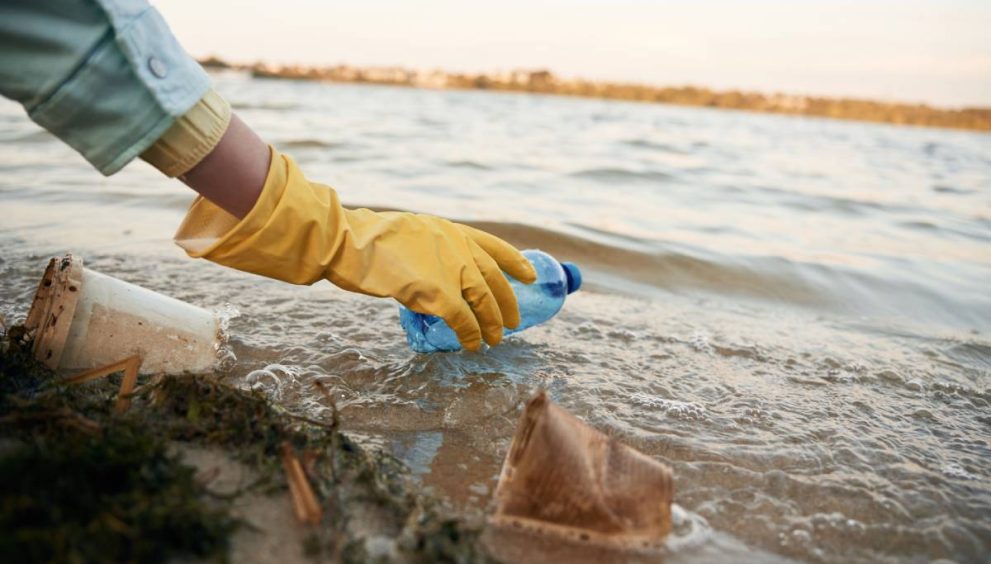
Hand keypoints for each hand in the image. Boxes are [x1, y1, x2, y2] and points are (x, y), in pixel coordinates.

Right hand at [175, 147, 535, 350]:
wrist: (348, 242)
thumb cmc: (369, 239)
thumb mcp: (412, 233)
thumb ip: (434, 248)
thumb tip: (441, 269)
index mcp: (452, 230)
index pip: (496, 247)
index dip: (517, 262)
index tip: (531, 274)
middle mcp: (458, 247)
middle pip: (494, 280)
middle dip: (507, 304)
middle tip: (512, 322)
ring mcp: (449, 269)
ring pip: (484, 302)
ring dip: (492, 324)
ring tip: (494, 339)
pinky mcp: (436, 293)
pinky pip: (463, 320)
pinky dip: (471, 334)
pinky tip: (472, 344)